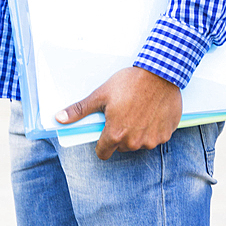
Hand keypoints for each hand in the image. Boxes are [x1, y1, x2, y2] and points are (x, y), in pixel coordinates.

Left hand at [55, 66, 182, 159]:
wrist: (160, 73)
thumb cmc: (130, 82)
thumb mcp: (101, 94)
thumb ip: (80, 110)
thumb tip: (59, 118)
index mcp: (115, 134)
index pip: (103, 152)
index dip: (102, 142)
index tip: (105, 130)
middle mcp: (134, 142)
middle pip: (121, 146)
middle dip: (120, 134)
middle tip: (123, 113)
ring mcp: (151, 140)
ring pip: (139, 143)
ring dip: (137, 132)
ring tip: (139, 110)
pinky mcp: (165, 134)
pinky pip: (155, 137)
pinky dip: (153, 128)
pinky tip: (152, 112)